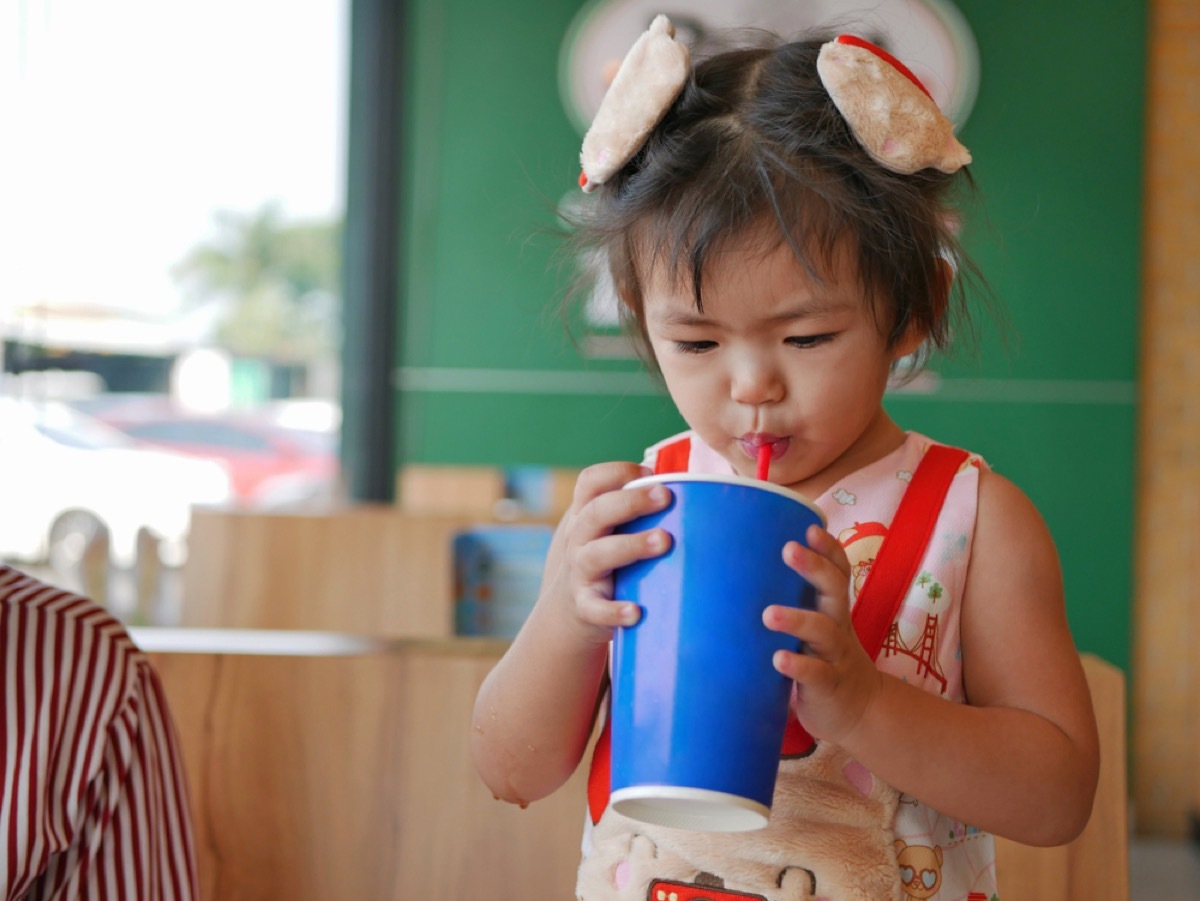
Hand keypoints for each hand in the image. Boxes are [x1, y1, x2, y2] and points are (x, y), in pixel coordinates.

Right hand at [542, 462, 672, 645]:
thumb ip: (638, 512)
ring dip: (631, 545)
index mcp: (588, 514)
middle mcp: (580, 539)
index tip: (650, 473)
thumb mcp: (612, 531)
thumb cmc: (608, 559)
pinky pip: (596, 608)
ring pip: (597, 555)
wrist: (571, 610)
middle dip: (631, 502)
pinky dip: (614, 610)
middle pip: (597, 512)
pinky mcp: (585, 606)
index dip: (617, 472)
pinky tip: (636, 611)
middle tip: (665, 497)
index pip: (591, 481)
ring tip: (664, 541)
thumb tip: (697, 492)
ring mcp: (580, 572)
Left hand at [762, 524, 882, 744]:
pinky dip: (798, 666)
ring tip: (769, 614)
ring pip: (824, 631)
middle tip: (789, 549)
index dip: (829, 549)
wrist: (859, 711)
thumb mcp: (813, 628)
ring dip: (798, 620)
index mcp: (832, 609)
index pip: (838, 571)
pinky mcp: (828, 686)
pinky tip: (778, 660)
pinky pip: (816, 674)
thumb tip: (731, 573)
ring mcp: (835, 656)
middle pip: (834, 590)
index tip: (810, 528)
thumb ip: (787, 603)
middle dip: (814, 567)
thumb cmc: (822, 660)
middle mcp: (837, 626)